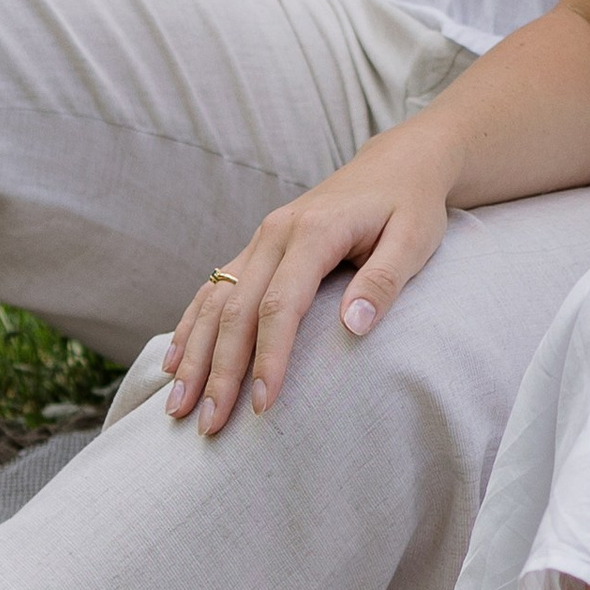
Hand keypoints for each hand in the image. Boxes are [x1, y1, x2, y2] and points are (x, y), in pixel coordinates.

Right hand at [163, 117, 461, 432]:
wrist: (397, 162)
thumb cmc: (410, 205)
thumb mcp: (415, 238)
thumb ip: (385, 280)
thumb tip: (355, 326)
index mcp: (315, 231)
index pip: (281, 304)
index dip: (268, 357)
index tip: (261, 405)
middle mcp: (277, 232)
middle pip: (238, 310)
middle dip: (220, 371)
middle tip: (210, 427)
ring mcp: (262, 237)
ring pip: (216, 301)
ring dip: (195, 355)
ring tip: (178, 408)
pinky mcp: (258, 246)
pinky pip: (214, 287)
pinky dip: (191, 325)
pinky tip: (175, 361)